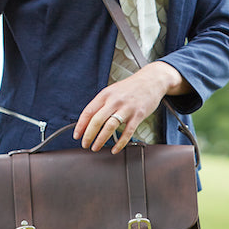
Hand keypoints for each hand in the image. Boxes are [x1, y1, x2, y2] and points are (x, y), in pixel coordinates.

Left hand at [74, 62, 189, 153]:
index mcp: (105, 94)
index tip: (77, 135)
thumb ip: (103, 104)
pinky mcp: (138, 115)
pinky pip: (127, 132)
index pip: (89, 111)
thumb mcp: (113, 91)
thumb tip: (91, 120)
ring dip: (101, 139)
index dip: (81, 125)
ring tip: (96, 147)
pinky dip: (120, 143)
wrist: (151, 80)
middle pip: (97, 120)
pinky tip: (115, 149)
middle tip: (85, 144)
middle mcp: (115, 101)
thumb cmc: (131, 88)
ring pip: (110, 126)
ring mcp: (127, 108)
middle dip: (89, 135)